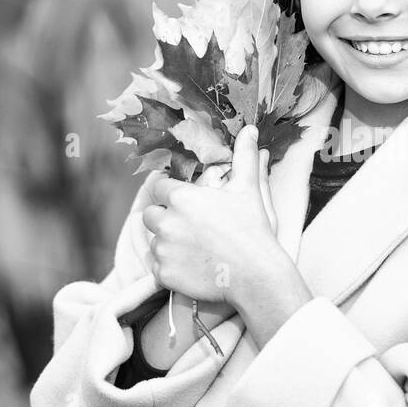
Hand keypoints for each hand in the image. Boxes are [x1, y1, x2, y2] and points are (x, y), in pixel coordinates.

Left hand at [142, 126, 281, 305]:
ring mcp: (163, 250)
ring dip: (168, 243)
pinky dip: (170, 267)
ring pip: (154, 241)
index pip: (159, 188)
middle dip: (165, 218)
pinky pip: (157, 267)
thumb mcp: (248, 189)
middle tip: (189, 226)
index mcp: (181, 198)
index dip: (170, 193)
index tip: (184, 201)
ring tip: (195, 248)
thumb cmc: (252, 229)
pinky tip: (192, 266)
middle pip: (151, 215)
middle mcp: (166, 222)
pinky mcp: (164, 274)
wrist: (256, 276)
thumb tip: (249, 130)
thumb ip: (244, 157)